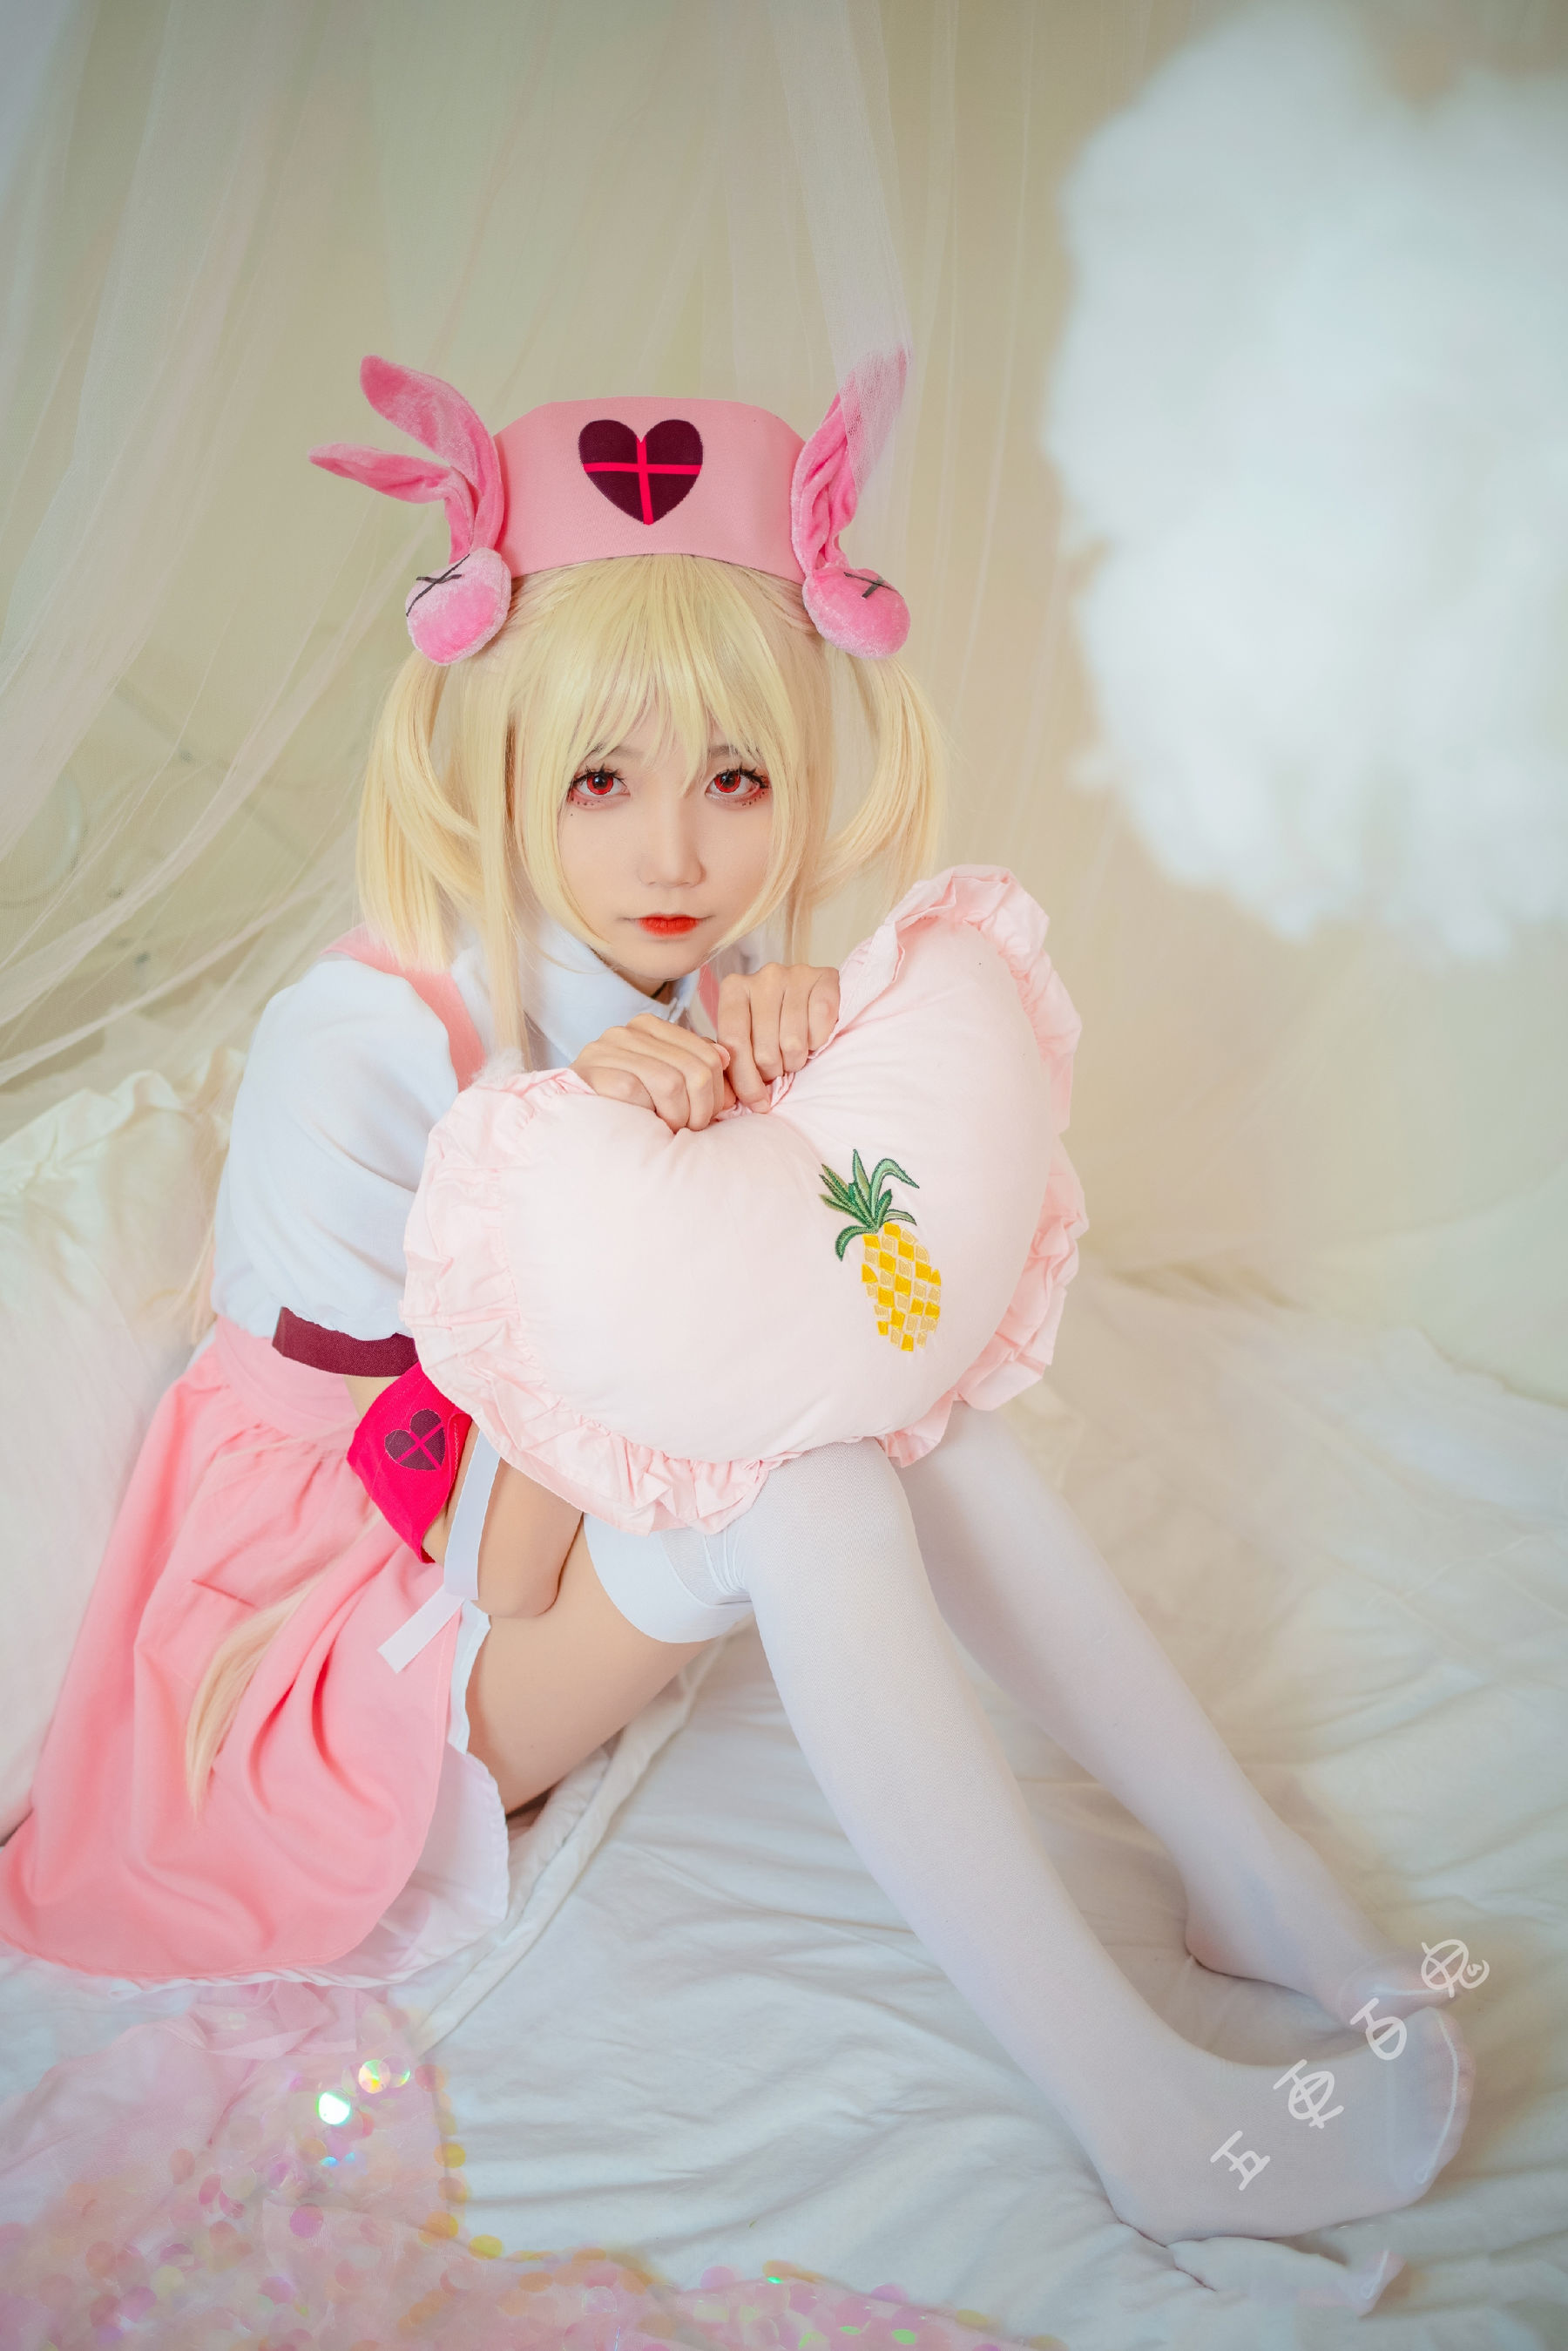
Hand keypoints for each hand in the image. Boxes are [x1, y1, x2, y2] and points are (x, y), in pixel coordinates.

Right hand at [573, 1013, 734, 1132]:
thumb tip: (727, 1058)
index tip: (707, 1117)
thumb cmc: (625, 1107)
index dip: (717, 1093)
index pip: (709, 1055)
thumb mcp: (665, 1082)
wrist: (571, 1126)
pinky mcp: (593, 1072)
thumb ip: (695, 1066)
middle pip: (697, 1069)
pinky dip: (647, 1116)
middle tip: (690, 1129)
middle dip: (701, 1108)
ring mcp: (607, 1049)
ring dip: (677, 1116)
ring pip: (672, 1083)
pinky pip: (638, 1093)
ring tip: (668, 1129)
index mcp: (650, 1027)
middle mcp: (628, 1031)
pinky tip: (643, 1125)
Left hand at [716, 962, 839, 1111]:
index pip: (734, 1043)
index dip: (745, 1080)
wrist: (813, 996)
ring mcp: (796, 974)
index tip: (757, 1102)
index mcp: (734, 988)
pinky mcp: (826, 978)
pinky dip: (818, 1042)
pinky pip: (820, 1026)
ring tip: (794, 1054)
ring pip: (793, 1043)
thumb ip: (733, 1060)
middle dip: (773, 1071)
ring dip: (796, 1060)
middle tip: (778, 1067)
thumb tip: (728, 1098)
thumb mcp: (746, 1038)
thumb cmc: (773, 1023)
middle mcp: (764, 976)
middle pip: (764, 1049)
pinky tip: (812, 1037)